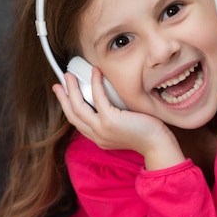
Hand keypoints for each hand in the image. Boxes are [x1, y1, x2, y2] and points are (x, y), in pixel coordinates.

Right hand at [53, 67, 184, 168]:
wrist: (156, 143)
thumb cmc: (145, 132)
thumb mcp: (122, 127)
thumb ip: (112, 117)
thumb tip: (107, 99)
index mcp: (98, 137)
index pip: (77, 122)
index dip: (67, 107)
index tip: (63, 94)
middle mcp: (96, 135)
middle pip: (72, 114)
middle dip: (63, 97)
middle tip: (59, 82)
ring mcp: (101, 129)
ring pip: (78, 107)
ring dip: (72, 89)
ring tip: (69, 75)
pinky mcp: (110, 121)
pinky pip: (98, 98)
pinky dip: (95, 83)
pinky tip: (95, 72)